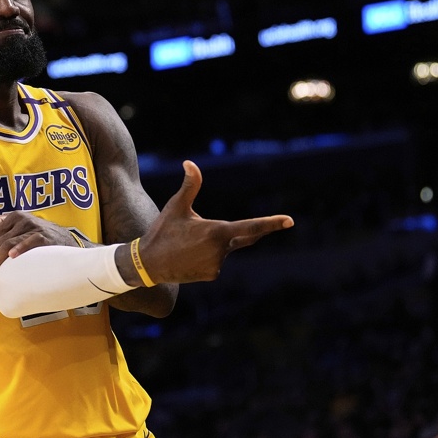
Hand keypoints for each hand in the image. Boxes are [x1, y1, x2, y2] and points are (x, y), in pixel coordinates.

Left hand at [0, 211, 79, 281]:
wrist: (66, 239)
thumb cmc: (38, 236)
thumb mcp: (20, 228)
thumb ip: (2, 225)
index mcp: (11, 218)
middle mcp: (20, 220)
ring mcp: (32, 227)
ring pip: (7, 244)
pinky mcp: (44, 236)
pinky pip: (29, 241)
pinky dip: (20, 248)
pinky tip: (11, 257)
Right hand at [138, 161, 293, 282]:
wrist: (148, 264)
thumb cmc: (163, 231)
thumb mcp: (176, 206)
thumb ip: (190, 186)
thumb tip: (190, 163)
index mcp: (216, 232)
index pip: (250, 226)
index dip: (271, 223)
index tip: (289, 220)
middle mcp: (221, 251)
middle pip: (245, 236)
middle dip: (254, 229)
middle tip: (276, 224)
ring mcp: (217, 265)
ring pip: (226, 248)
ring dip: (216, 243)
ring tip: (188, 245)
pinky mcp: (213, 274)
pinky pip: (218, 260)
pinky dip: (210, 255)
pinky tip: (190, 256)